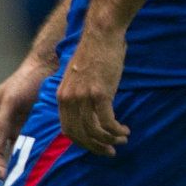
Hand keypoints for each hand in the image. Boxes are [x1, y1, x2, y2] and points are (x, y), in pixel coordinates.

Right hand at [0, 56, 55, 177]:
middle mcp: (1, 126)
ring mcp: (16, 129)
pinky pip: (25, 147)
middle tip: (5, 175)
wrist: (48, 69)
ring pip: (9, 153)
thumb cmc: (25, 80)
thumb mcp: (11, 99)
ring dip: (10, 165)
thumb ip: (2, 122)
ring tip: (16, 176)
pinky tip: (29, 165)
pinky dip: (24, 157)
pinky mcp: (31, 129)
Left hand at [57, 29, 129, 155]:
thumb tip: (90, 111)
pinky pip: (107, 121)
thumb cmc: (94, 51)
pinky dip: (116, 130)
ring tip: (122, 140)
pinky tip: (125, 130)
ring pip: (94, 131)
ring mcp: (83, 97)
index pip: (68, 130)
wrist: (101, 33)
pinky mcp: (100, 93)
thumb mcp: (78, 76)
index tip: (96, 146)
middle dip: (96, 147)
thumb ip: (79, 94)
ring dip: (109, 140)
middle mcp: (69, 99)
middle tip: (110, 151)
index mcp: (61, 96)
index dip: (82, 142)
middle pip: (80, 135)